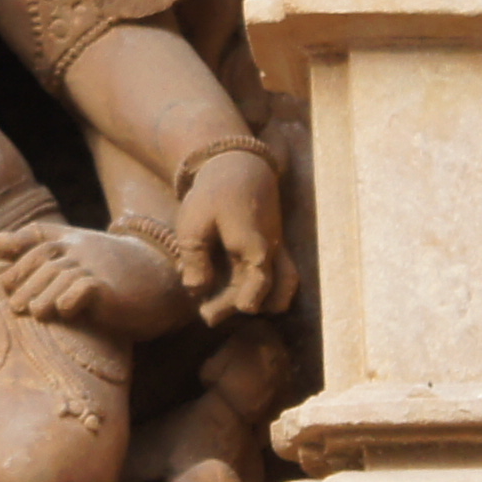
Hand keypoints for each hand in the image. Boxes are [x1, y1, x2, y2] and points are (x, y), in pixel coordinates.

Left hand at [0, 226, 167, 331]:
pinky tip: (63, 312)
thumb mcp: (78, 259)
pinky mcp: (109, 289)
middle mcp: (82, 248)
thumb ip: (41, 251)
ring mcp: (96, 267)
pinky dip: (68, 302)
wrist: (162, 283)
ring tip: (33, 313)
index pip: (38, 235)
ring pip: (58, 275)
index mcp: (73, 240)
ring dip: (40, 296)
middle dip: (23, 280)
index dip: (16, 249)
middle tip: (14, 305)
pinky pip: (83, 290)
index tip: (3, 277)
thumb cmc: (113, 275)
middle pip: (43, 258)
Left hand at [172, 142, 290, 324]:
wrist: (239, 165)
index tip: (210, 316)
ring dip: (264, 302)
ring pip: (287, 288)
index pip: (258, 287)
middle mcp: (274, 252)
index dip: (237, 305)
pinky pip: (285, 276)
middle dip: (239, 308)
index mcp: (255, 247)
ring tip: (229, 306)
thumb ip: (196, 260)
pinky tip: (237, 290)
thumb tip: (198, 291)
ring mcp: (279, 250)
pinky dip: (268, 289)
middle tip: (207, 315)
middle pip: (270, 295)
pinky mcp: (277, 247)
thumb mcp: (193, 225)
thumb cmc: (213, 193)